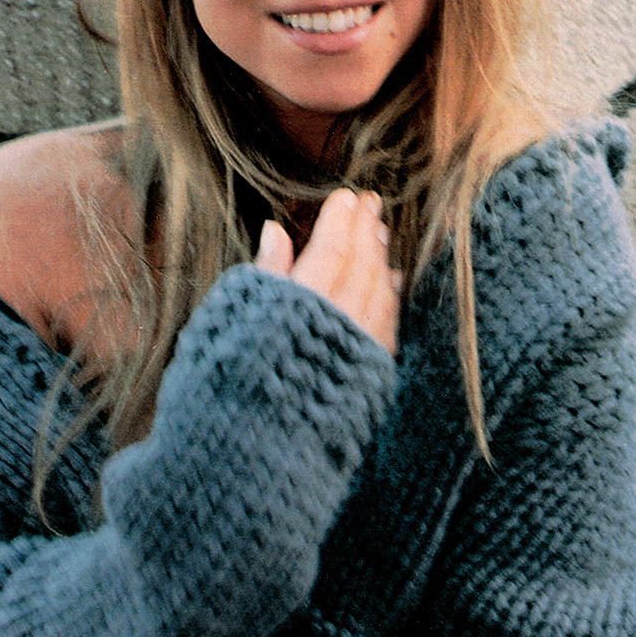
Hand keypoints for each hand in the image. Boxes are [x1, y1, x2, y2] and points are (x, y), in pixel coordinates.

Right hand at [255, 189, 400, 354]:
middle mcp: (337, 323)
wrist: (264, 440)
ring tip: (379, 231)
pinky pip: (387, 324)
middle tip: (370, 202)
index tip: (345, 197)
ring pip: (378, 291)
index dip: (339, 220)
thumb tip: (274, 229)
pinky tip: (391, 278)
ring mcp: (358, 347)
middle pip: (360, 266)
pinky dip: (390, 295)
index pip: (330, 251)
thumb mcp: (243, 312)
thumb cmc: (246, 366)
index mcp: (303, 306)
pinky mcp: (370, 370)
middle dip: (365, 230)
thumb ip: (267, 271)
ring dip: (380, 257)